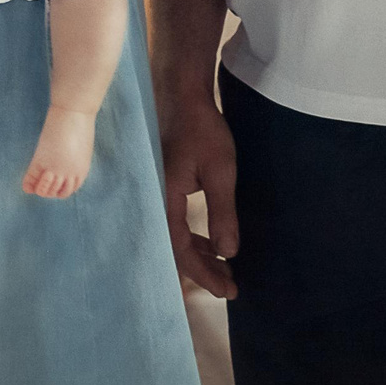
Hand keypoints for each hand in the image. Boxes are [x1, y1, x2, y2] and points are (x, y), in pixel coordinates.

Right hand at [158, 96, 239, 299]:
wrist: (180, 93)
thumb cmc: (202, 129)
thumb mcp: (220, 172)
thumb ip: (222, 213)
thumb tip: (228, 253)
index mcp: (164, 199)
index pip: (181, 249)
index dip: (204, 273)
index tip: (228, 290)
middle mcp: (155, 199)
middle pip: (174, 247)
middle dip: (203, 270)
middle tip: (230, 287)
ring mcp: (157, 192)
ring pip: (173, 235)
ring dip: (198, 254)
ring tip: (224, 267)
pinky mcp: (162, 185)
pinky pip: (174, 221)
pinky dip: (193, 236)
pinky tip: (210, 240)